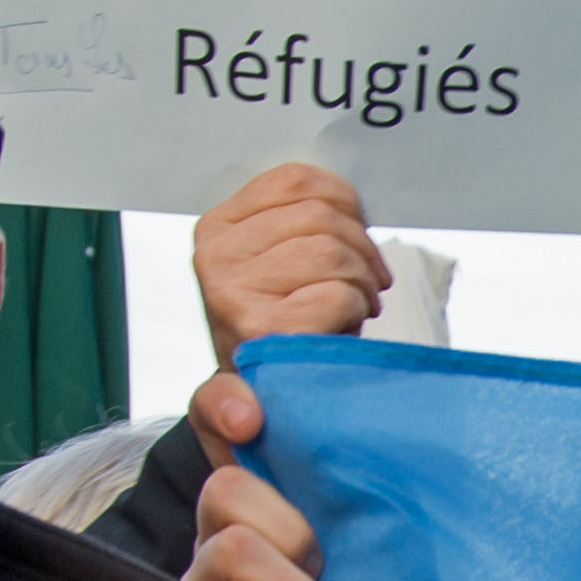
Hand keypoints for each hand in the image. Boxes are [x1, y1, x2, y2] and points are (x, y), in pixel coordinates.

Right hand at [178, 370, 321, 580]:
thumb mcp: (358, 536)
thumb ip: (341, 470)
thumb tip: (264, 413)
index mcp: (250, 495)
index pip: (214, 409)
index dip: (226, 405)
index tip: (252, 423)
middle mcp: (210, 531)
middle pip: (225, 487)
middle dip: (292, 536)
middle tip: (318, 572)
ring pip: (232, 550)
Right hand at [194, 162, 388, 353]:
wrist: (260, 400)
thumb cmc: (280, 327)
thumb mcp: (275, 263)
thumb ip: (299, 219)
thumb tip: (348, 199)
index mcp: (217, 228)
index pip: (295, 180)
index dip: (343, 203)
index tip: (355, 235)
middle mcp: (216, 257)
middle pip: (320, 215)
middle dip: (360, 248)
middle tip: (365, 281)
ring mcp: (232, 294)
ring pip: (331, 252)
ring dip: (361, 281)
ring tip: (353, 304)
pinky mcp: (260, 330)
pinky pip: (337, 295)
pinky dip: (355, 309)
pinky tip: (341, 327)